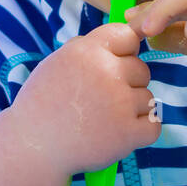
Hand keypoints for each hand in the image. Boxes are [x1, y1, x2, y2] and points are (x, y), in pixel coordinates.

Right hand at [5, 22, 161, 177]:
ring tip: (103, 120)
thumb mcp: (56, 63)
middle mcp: (106, 72)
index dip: (124, 52)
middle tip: (101, 101)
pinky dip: (140, 133)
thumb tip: (120, 38)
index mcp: (87, 51)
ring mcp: (119, 103)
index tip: (113, 67)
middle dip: (127, 84)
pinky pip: (154, 126)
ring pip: (147, 98)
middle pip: (142, 69)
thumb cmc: (43, 105)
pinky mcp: (128, 133)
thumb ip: (87, 48)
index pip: (128, 36)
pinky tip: (117, 135)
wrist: (32, 149)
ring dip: (132, 110)